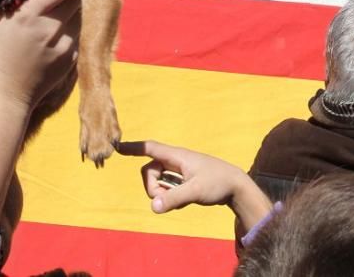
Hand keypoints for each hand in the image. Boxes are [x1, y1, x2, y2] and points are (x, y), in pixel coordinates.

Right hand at [0, 0, 79, 112]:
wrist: (5, 95)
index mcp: (30, 15)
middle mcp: (51, 28)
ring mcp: (65, 45)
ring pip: (82, 15)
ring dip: (76, 9)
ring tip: (66, 8)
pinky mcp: (73, 58)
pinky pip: (81, 35)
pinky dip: (75, 29)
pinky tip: (62, 31)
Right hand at [118, 140, 271, 230]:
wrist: (236, 187)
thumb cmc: (217, 183)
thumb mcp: (195, 191)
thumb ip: (174, 198)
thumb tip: (153, 206)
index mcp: (176, 156)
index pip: (149, 148)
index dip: (132, 148)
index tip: (116, 147)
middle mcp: (175, 161)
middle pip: (149, 171)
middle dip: (152, 188)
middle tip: (168, 199)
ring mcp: (178, 171)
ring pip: (157, 182)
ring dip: (164, 195)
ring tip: (183, 199)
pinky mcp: (182, 181)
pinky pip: (166, 190)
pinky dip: (171, 198)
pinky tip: (187, 200)